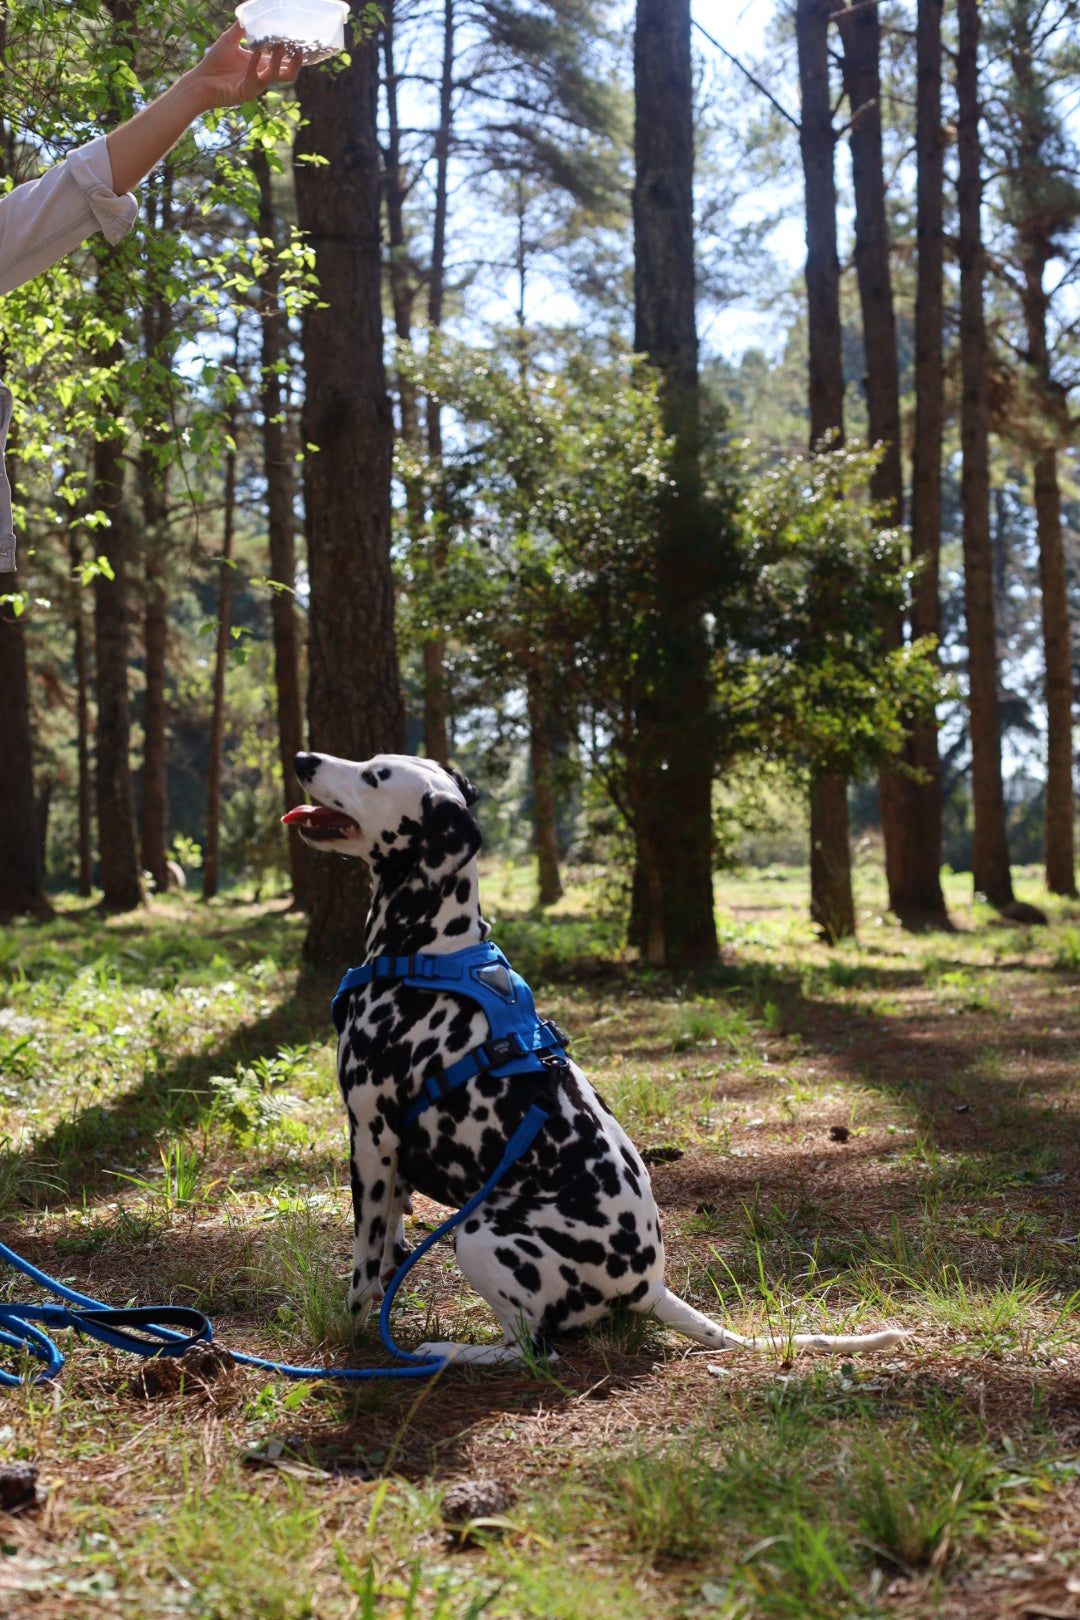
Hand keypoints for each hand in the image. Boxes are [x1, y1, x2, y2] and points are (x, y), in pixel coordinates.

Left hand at [187, 21, 302, 110]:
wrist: (200, 81)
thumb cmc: (214, 63)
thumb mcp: (229, 40)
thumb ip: (240, 28)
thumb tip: (247, 12)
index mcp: (261, 65)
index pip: (283, 62)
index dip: (293, 55)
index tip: (299, 41)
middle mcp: (261, 76)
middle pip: (287, 75)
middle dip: (295, 63)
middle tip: (299, 49)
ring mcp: (255, 86)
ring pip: (273, 76)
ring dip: (277, 61)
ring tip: (280, 47)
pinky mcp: (245, 92)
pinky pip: (254, 77)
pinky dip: (254, 64)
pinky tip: (253, 52)